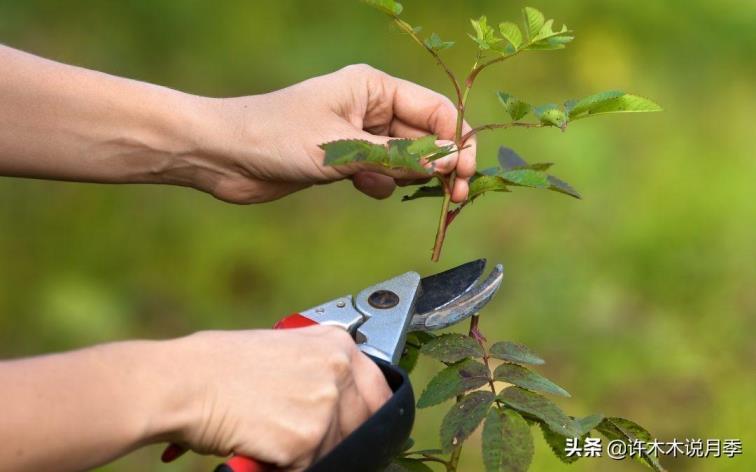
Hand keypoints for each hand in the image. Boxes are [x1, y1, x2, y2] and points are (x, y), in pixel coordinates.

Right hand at [164, 326, 391, 470]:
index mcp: (335, 344)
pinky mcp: (306, 441)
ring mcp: (325, 407)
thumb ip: (318, 364)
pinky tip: (265, 447)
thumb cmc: (218, 364)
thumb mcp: (281, 346)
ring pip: (339, 447)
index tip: (360, 425)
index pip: (379, 390)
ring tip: (276, 436)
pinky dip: (289, 466)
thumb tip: (340, 391)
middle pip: (365, 423)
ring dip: (311, 451)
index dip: (368, 413)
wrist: (184, 383)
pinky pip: (312, 466)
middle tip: (307, 437)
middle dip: (341, 435)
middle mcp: (337, 370)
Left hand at [192, 64, 475, 202]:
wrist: (223, 154)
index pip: (435, 111)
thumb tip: (451, 162)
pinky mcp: (342, 159)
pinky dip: (382, 183)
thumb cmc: (277, 136)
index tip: (467, 175)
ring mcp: (357, 134)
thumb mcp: (343, 148)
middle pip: (425, 135)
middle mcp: (370, 107)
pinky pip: (380, 171)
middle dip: (441, 164)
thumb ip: (399, 157)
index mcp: (374, 88)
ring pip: (404, 156)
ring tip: (406, 189)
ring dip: (411, 176)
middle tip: (456, 197)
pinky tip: (368, 188)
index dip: (457, 141)